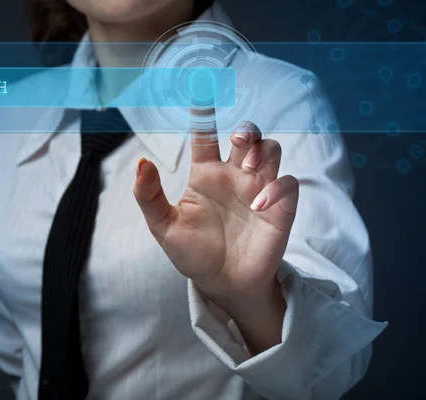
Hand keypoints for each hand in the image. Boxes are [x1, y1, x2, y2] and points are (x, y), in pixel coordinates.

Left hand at [133, 109, 297, 340]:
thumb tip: (141, 162)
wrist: (222, 285)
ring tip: (249, 168)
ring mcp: (258, 190)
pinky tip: (258, 203)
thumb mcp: (163, 228)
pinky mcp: (280, 209)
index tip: (203, 88)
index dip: (204, 112)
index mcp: (205, 174)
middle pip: (248, 136)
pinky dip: (277, 187)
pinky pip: (288, 183)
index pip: (206, 135)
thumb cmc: (193, 254)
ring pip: (272, 150)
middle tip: (239, 139)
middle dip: (247, 129)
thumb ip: (149, 196)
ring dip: (264, 151)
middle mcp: (234, 176)